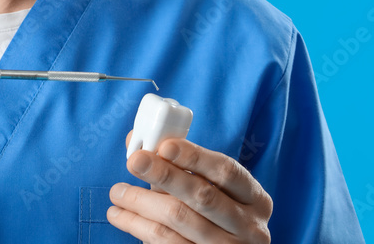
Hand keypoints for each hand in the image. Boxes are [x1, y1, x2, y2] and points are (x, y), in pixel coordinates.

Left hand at [106, 132, 272, 242]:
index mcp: (256, 199)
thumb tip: (136, 139)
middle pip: (202, 196)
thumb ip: (175, 164)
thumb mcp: (208, 188)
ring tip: (117, 192)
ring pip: (179, 220)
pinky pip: (166, 243)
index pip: (227, 171)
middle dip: (164, 175)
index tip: (164, 145)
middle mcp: (249, 227)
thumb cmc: (214, 215)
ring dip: (141, 202)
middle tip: (134, 161)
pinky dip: (138, 226)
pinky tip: (120, 215)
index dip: (195, 156)